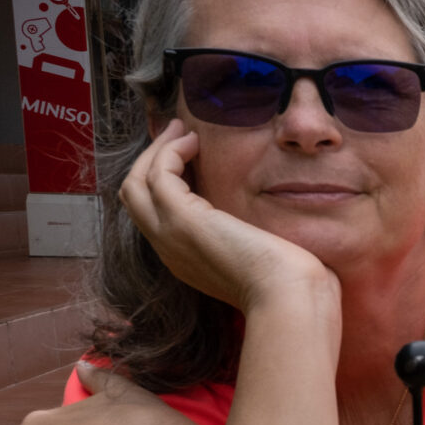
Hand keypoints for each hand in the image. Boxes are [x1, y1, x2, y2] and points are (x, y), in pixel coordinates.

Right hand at [119, 119, 330, 312]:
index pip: (153, 214)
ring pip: (137, 183)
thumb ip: (244, 238)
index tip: (187, 156)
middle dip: (150, 160)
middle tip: (176, 134)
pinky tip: (194, 141)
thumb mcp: (255, 255)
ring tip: (183, 130)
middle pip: (134, 196)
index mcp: (185, 259)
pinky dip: (171, 152)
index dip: (163, 181)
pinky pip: (158, 175)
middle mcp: (169, 250)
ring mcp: (170, 236)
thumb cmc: (286, 280)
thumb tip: (256, 223)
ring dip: (158, 150)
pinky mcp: (182, 220)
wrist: (289, 295)